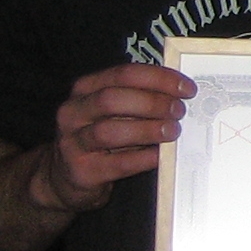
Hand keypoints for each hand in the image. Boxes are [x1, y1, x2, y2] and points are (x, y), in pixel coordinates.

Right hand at [37, 64, 192, 212]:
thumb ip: (139, 99)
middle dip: (152, 103)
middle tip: (179, 111)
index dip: (158, 79)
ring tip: (172, 131)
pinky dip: (142, 158)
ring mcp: (73, 142)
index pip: (123, 74)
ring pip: (109, 131)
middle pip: (112, 99)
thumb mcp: (113, 113)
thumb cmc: (99, 138)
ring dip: (147, 130)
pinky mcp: (81, 171)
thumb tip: (181, 96)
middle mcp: (73, 112)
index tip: (186, 88)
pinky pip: (115, 163)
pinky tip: (160, 155)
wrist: (64, 177)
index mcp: (85, 89)